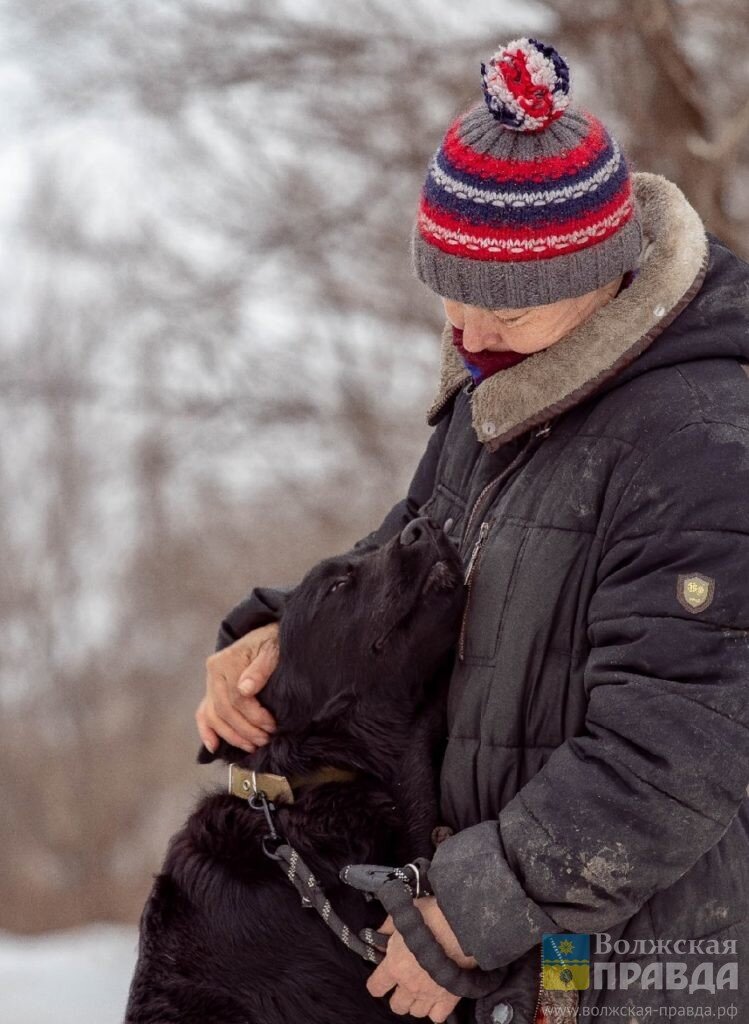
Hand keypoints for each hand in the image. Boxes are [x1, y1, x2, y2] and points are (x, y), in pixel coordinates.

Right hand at [195, 623, 279, 753]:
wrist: (268, 635)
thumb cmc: (273, 642)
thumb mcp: (272, 650)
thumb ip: (260, 668)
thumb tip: (245, 689)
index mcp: (225, 661)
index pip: (236, 698)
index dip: (254, 716)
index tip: (271, 726)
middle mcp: (213, 673)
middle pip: (224, 710)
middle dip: (245, 730)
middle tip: (264, 740)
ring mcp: (210, 683)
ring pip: (214, 716)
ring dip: (232, 736)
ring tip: (251, 746)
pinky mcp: (212, 691)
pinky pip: (204, 714)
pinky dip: (206, 731)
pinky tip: (214, 747)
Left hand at [366, 897, 476, 1019]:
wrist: (463, 926)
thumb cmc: (432, 916)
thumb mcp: (404, 914)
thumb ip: (388, 927)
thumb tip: (378, 935)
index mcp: (394, 966)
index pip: (375, 987)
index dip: (377, 982)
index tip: (383, 975)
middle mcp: (409, 985)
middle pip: (396, 1006)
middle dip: (398, 995)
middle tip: (405, 980)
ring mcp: (429, 995)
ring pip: (416, 1013)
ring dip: (416, 1002)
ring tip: (422, 988)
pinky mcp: (449, 999)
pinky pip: (437, 1017)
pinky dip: (435, 1010)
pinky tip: (437, 996)